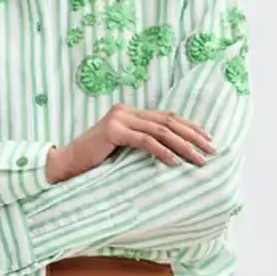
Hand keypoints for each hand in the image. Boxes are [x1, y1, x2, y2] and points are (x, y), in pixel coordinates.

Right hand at [46, 105, 214, 183]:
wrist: (66, 164)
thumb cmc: (93, 162)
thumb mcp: (122, 150)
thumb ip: (141, 144)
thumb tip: (170, 153)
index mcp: (130, 113)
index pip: (167, 117)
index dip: (190, 127)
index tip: (207, 139)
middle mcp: (126, 111)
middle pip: (168, 121)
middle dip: (193, 136)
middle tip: (211, 150)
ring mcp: (119, 119)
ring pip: (160, 131)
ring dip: (183, 146)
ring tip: (198, 159)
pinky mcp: (113, 131)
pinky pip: (145, 141)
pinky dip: (162, 152)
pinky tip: (174, 162)